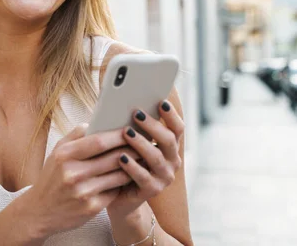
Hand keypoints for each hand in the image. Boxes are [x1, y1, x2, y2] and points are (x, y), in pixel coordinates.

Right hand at [19, 123, 138, 238]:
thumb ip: (75, 136)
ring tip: (141, 159)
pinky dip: (123, 183)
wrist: (40, 212)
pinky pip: (115, 191)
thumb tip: (96, 121)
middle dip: (131, 149)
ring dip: (133, 167)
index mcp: (64, 156)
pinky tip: (130, 177)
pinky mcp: (91, 208)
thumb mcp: (57, 153)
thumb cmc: (51, 178)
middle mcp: (73, 174)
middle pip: (112, 158)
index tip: (130, 130)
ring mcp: (83, 193)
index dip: (117, 135)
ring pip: (118, 175)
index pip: (98, 141)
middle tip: (143, 143)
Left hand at [107, 99, 183, 221]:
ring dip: (141, 143)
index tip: (161, 101)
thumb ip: (133, 127)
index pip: (177, 128)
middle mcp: (172, 161)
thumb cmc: (123, 162)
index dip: (171, 115)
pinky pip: (143, 176)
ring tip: (126, 132)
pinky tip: (121, 157)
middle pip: (168, 140)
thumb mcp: (131, 144)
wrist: (119, 196)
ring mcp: (164, 177)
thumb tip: (122, 101)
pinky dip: (132, 165)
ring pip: (156, 157)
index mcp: (169, 147)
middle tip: (136, 113)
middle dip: (153, 125)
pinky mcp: (152, 191)